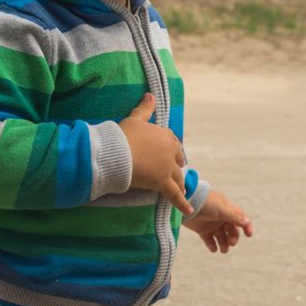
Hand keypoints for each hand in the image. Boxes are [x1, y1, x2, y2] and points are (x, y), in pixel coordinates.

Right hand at [120, 93, 193, 215]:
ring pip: (178, 177)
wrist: (116, 152)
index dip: (170, 151)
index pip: (173, 144)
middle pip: (178, 161)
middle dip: (176, 167)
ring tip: (181, 190)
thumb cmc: (123, 134)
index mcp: (165, 136)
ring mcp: (168, 167)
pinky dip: (182, 203)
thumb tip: (150, 95)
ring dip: (180, 184)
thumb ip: (145, 108)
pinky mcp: (162, 182)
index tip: (168, 156)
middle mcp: (171, 151)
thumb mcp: (135, 118)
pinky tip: (189, 210)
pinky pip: (175, 195)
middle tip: (173, 173)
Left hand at [183, 190, 253, 252]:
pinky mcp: (202, 230)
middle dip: (233, 238)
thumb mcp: (222, 209)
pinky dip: (212, 246)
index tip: (249, 235)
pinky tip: (214, 250)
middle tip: (231, 243)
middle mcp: (221, 217)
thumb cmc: (206, 202)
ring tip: (223, 250)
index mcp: (228, 210)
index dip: (247, 226)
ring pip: (221, 237)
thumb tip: (247, 223)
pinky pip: (209, 240)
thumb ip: (234, 216)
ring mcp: (211, 224)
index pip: (241, 219)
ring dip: (224, 244)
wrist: (187, 202)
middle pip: (232, 230)